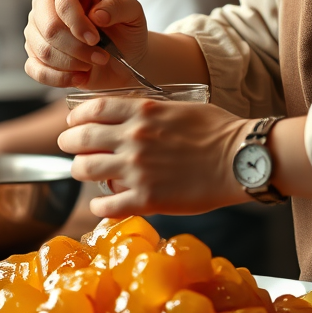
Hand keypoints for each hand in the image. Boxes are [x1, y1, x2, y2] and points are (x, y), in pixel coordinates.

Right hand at [24, 0, 148, 89]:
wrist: (123, 57)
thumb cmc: (126, 29)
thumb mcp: (133, 12)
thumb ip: (119, 7)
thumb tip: (97, 14)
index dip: (77, 21)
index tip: (95, 39)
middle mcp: (49, 0)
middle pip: (49, 26)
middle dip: (76, 48)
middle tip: (101, 57)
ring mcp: (37, 27)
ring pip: (43, 49)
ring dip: (72, 64)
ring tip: (94, 63)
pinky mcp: (35, 53)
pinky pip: (35, 68)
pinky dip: (59, 78)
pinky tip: (79, 77)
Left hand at [57, 97, 251, 218]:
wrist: (241, 160)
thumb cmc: (218, 131)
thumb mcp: (179, 107)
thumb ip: (149, 111)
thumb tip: (128, 116)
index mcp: (143, 111)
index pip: (93, 110)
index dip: (77, 117)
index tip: (74, 122)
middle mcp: (134, 138)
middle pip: (82, 139)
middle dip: (70, 143)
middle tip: (70, 148)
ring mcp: (138, 170)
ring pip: (87, 170)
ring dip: (81, 171)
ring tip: (86, 173)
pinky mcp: (147, 199)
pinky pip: (106, 205)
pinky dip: (98, 205)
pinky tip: (102, 203)